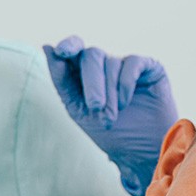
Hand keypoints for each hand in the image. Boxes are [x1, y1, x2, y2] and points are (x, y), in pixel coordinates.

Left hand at [43, 36, 176, 195]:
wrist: (139, 150)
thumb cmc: (107, 131)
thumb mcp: (77, 108)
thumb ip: (61, 79)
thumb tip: (46, 46)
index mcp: (83, 72)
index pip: (73, 48)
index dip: (68, 45)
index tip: (61, 52)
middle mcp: (105, 64)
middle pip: (91, 54)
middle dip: (91, 82)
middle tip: (95, 107)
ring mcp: (126, 64)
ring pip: (110, 62)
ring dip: (108, 93)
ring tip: (112, 117)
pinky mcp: (149, 67)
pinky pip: (131, 63)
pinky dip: (125, 85)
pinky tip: (125, 103)